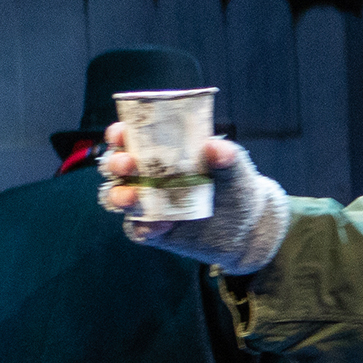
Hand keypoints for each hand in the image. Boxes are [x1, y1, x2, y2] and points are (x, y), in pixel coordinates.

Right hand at [98, 128, 291, 272]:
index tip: (121, 132)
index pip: (131, 140)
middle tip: (126, 164)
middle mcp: (146, 177)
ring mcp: (146, 204)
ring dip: (120, 196)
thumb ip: (226, 157)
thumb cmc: (235, 188)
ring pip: (118, 198)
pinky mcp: (151, 230)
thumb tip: (215, 147)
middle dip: (115, 164)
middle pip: (116, 168)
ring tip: (133, 197)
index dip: (120, 135)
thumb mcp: (234, 169)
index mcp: (160, 154)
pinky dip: (144, 227)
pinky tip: (161, 226)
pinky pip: (137, 229)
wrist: (247, 228)